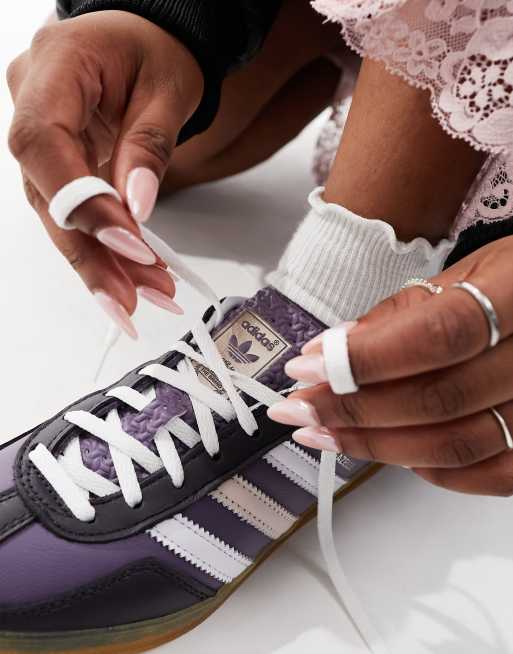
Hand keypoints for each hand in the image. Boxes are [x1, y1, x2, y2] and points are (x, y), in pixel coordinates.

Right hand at [6, 11, 202, 334]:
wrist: (147, 39)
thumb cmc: (157, 50)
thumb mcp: (170, 89)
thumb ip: (150, 146)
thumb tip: (137, 207)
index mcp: (56, 65)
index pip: (44, 142)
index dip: (80, 201)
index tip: (127, 242)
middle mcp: (33, 101)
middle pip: (47, 192)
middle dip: (90, 253)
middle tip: (130, 299)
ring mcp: (42, 135)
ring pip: (58, 213)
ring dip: (100, 262)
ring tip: (142, 298)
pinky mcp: (59, 161)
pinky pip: (74, 210)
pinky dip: (103, 247)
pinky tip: (130, 280)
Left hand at [269, 236, 512, 496]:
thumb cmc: (511, 282)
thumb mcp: (464, 272)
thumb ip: (401, 313)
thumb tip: (331, 350)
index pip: (436, 335)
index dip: (364, 359)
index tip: (307, 367)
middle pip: (440, 400)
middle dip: (353, 410)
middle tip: (298, 408)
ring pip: (457, 446)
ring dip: (376, 445)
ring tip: (323, 433)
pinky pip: (489, 474)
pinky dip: (430, 470)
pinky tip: (388, 451)